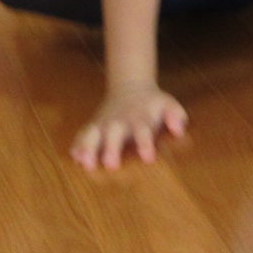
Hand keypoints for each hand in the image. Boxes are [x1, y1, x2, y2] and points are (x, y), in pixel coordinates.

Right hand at [71, 85, 187, 170]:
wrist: (130, 87)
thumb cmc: (152, 104)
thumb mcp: (168, 104)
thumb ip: (175, 116)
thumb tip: (179, 129)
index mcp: (139, 118)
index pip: (142, 130)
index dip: (145, 143)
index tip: (148, 158)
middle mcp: (119, 121)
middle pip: (114, 133)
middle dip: (111, 148)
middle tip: (111, 165)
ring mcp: (104, 123)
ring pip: (93, 133)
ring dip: (88, 147)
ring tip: (84, 162)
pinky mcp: (93, 125)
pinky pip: (83, 134)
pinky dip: (78, 144)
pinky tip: (74, 157)